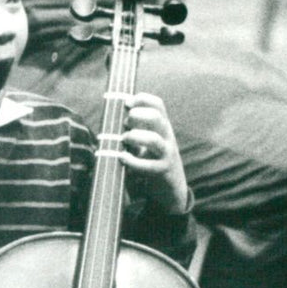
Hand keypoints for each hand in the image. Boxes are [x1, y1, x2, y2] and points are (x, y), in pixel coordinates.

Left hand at [118, 93, 188, 213]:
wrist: (172, 188)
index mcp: (163, 126)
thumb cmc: (153, 160)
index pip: (158, 105)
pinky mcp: (163, 171)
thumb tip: (114, 117)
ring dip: (135, 137)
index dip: (142, 99)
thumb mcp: (148, 141)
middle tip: (125, 123)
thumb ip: (136, 129)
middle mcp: (167, 137)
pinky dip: (133, 161)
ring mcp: (167, 154)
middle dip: (137, 116)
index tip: (126, 103)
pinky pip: (149, 166)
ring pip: (154, 140)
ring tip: (124, 140)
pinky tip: (122, 158)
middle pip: (156, 117)